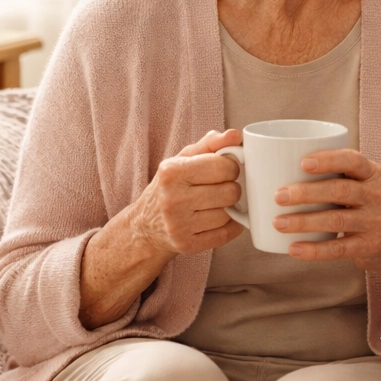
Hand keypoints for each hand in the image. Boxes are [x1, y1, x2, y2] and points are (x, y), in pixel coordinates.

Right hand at [127, 129, 245, 258]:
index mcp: (172, 172)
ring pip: (229, 214)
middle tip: (220, 188)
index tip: (223, 169)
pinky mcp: (187, 245)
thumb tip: (235, 135)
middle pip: (230, 192)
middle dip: (230, 188)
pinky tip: (216, 219)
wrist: (145, 225)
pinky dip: (229, 227)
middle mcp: (173, 199)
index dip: (230, 167)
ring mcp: (179, 225)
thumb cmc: (170, 186)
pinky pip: (226, 234)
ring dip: (228, 209)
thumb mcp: (184, 159)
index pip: (224, 167)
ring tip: (214, 204)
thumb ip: (211, 144)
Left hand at [275, 149, 380, 273]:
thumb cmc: (366, 206)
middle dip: (307, 193)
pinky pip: (338, 248)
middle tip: (278, 196)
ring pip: (336, 220)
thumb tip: (279, 170)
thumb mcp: (362, 185)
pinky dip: (314, 249)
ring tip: (278, 223)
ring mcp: (375, 222)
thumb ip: (335, 177)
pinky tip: (293, 248)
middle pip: (340, 191)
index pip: (353, 160)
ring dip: (304, 221)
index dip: (328, 160)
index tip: (302, 163)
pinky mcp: (369, 246)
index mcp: (372, 174)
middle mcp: (377, 195)